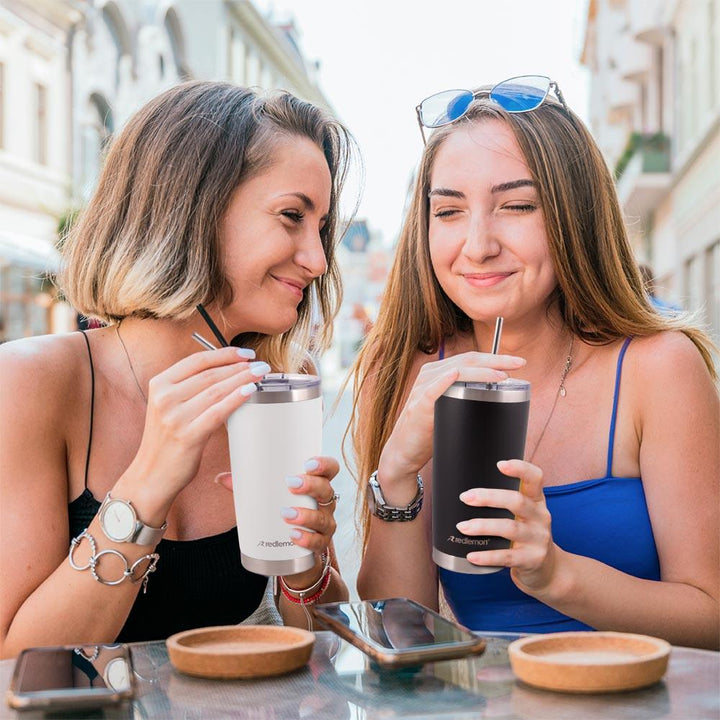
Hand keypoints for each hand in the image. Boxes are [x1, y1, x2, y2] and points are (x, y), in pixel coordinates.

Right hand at [128, 347, 268, 502]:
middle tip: (260, 365)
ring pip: (216, 390)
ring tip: (260, 375)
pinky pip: (218, 412)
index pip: (197, 361)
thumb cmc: (166, 439)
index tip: (246, 353)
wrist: (150, 474)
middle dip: (239, 367)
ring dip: (243, 379)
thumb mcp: (167, 405)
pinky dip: (236, 399)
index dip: (225, 354)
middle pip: (210, 374)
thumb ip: (187, 386)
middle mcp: (165, 398)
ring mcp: (174, 417)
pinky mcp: (187, 436)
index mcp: (159, 384)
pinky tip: (250, 391)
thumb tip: (225, 368)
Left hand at [216, 455, 339, 586]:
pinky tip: (294, 536)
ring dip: (307, 514)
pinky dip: (307, 538)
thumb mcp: (267, 499)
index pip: (330, 469)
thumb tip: (220, 478)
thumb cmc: (280, 515)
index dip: (324, 464)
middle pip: (326, 490)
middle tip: (292, 484)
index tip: (308, 463)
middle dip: (312, 485)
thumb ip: (247, 488)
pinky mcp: (319, 544)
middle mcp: (324, 503)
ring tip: (287, 514)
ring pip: (324, 517)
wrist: (292, 553)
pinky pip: (319, 542)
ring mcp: (324, 524)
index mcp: (315, 485)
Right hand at [379, 352, 524, 480]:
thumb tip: (500, 395)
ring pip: (454, 372)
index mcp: (439, 372)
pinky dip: (444, 381)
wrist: (404, 453)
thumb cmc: (430, 432)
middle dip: (495, 361)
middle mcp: (430, 375)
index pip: (471, 359)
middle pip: (467, 360)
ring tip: (501, 376)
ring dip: (479, 372)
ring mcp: (422, 389)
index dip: (496, 358)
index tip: (519, 362)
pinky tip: (455, 375)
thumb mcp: (451, 408)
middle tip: (519, 364)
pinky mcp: (417, 407)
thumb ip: (467, 397)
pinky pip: (431, 391)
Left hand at [456, 459, 558, 594]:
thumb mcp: (525, 514)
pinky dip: (487, 556)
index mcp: (537, 501)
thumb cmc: (527, 534)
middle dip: (489, 497)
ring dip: (483, 526)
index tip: (500, 464)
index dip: (520, 469)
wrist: (549, 569)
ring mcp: (538, 539)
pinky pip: (506, 557)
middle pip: (517, 501)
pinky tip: (472, 555)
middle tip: (465, 497)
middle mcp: (541, 517)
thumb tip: (468, 490)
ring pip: (510, 528)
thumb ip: (506, 501)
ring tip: (462, 527)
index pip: (535, 479)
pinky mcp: (532, 559)